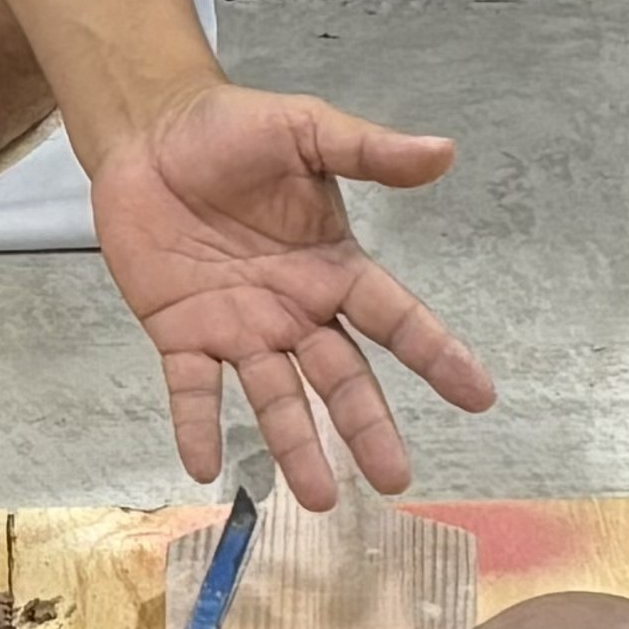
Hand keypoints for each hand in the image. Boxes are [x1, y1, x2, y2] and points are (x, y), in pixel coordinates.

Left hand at [87, 78, 494, 507]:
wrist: (148, 132)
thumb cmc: (231, 130)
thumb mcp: (305, 130)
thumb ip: (368, 150)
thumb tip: (444, 151)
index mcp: (332, 268)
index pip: (395, 318)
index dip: (437, 355)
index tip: (480, 396)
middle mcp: (294, 311)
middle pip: (340, 377)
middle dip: (367, 426)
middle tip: (395, 478)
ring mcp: (238, 327)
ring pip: (275, 396)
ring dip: (295, 445)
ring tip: (319, 498)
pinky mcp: (179, 333)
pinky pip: (192, 388)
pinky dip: (197, 425)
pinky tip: (205, 466)